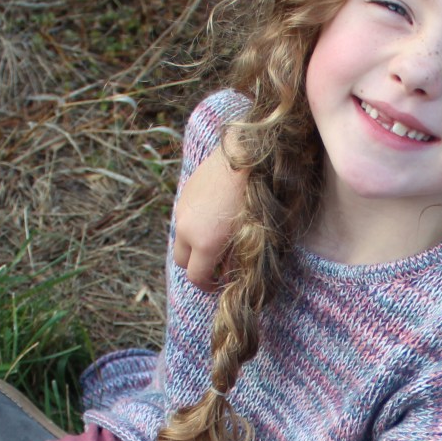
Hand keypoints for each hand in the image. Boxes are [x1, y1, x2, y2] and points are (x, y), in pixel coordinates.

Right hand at [171, 140, 246, 289]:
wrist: (248, 154)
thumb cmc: (259, 198)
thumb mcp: (252, 237)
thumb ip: (238, 260)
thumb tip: (229, 272)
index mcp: (204, 243)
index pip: (196, 277)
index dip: (208, 286)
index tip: (220, 284)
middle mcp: (187, 227)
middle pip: (182, 261)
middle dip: (198, 266)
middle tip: (217, 265)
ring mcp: (183, 208)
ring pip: (182, 237)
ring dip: (195, 244)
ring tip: (218, 239)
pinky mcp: (186, 191)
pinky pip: (185, 217)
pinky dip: (195, 225)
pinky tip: (216, 216)